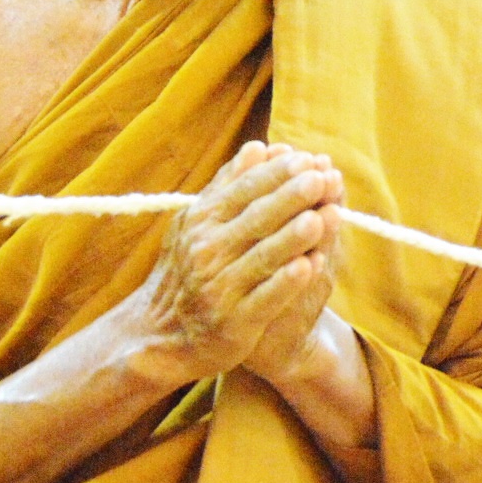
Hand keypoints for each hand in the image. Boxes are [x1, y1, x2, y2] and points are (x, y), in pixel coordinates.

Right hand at [111, 140, 342, 385]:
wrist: (160, 335)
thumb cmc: (187, 270)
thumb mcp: (197, 223)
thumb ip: (229, 186)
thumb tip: (259, 147)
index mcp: (202, 222)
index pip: (243, 191)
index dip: (275, 175)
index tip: (306, 158)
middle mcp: (208, 251)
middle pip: (256, 219)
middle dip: (290, 198)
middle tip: (321, 178)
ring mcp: (220, 288)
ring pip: (262, 257)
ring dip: (293, 237)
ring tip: (321, 217)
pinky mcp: (234, 323)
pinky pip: (265, 299)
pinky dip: (286, 283)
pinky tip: (311, 266)